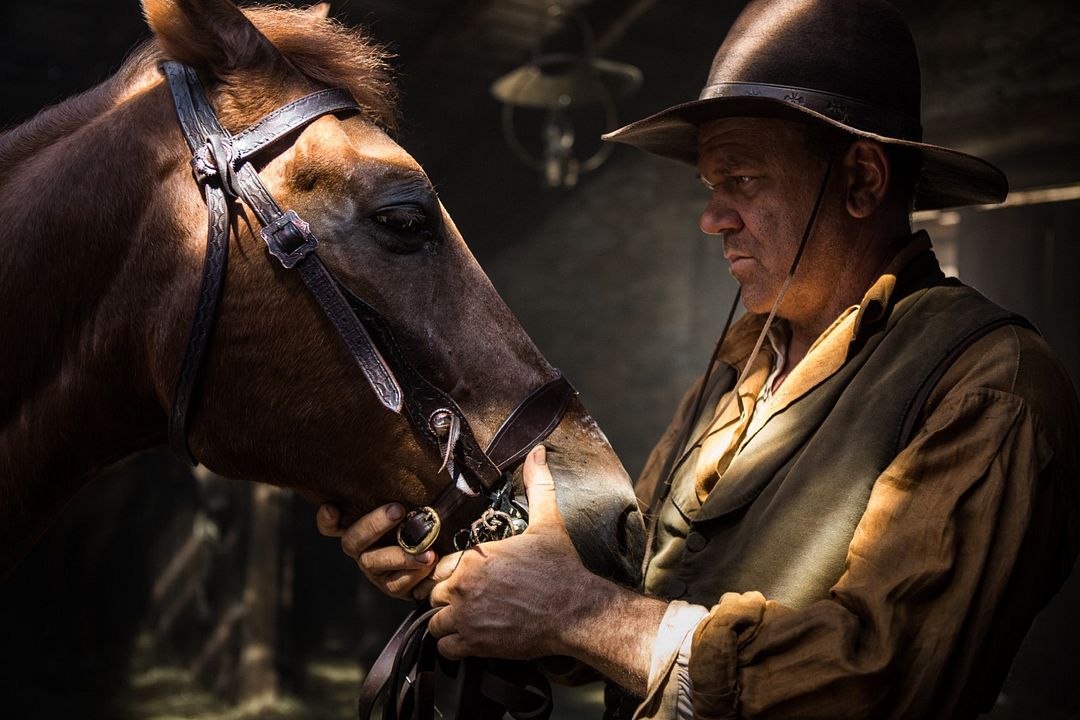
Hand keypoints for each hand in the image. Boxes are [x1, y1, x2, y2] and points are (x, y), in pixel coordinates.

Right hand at [316, 502, 437, 599]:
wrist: (444, 556)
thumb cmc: (424, 521)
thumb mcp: (413, 504)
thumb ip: (403, 492)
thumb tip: (405, 459)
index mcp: (359, 527)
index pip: (331, 525)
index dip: (327, 519)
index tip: (332, 507)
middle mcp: (361, 549)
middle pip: (352, 541)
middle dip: (374, 524)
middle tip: (398, 510)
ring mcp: (374, 569)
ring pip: (374, 563)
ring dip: (401, 556)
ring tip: (427, 552)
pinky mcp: (391, 586)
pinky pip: (396, 584)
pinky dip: (414, 574)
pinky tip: (432, 564)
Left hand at [428, 445, 592, 659]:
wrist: (576, 609)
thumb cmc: (561, 567)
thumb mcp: (548, 522)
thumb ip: (537, 485)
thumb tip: (538, 452)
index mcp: (476, 556)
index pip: (439, 566)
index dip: (451, 574)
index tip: (469, 580)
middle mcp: (464, 585)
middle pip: (433, 594)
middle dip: (448, 599)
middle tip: (470, 601)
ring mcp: (467, 615)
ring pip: (434, 622)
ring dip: (448, 622)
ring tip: (470, 620)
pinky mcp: (475, 642)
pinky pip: (445, 646)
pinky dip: (454, 645)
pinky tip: (473, 637)